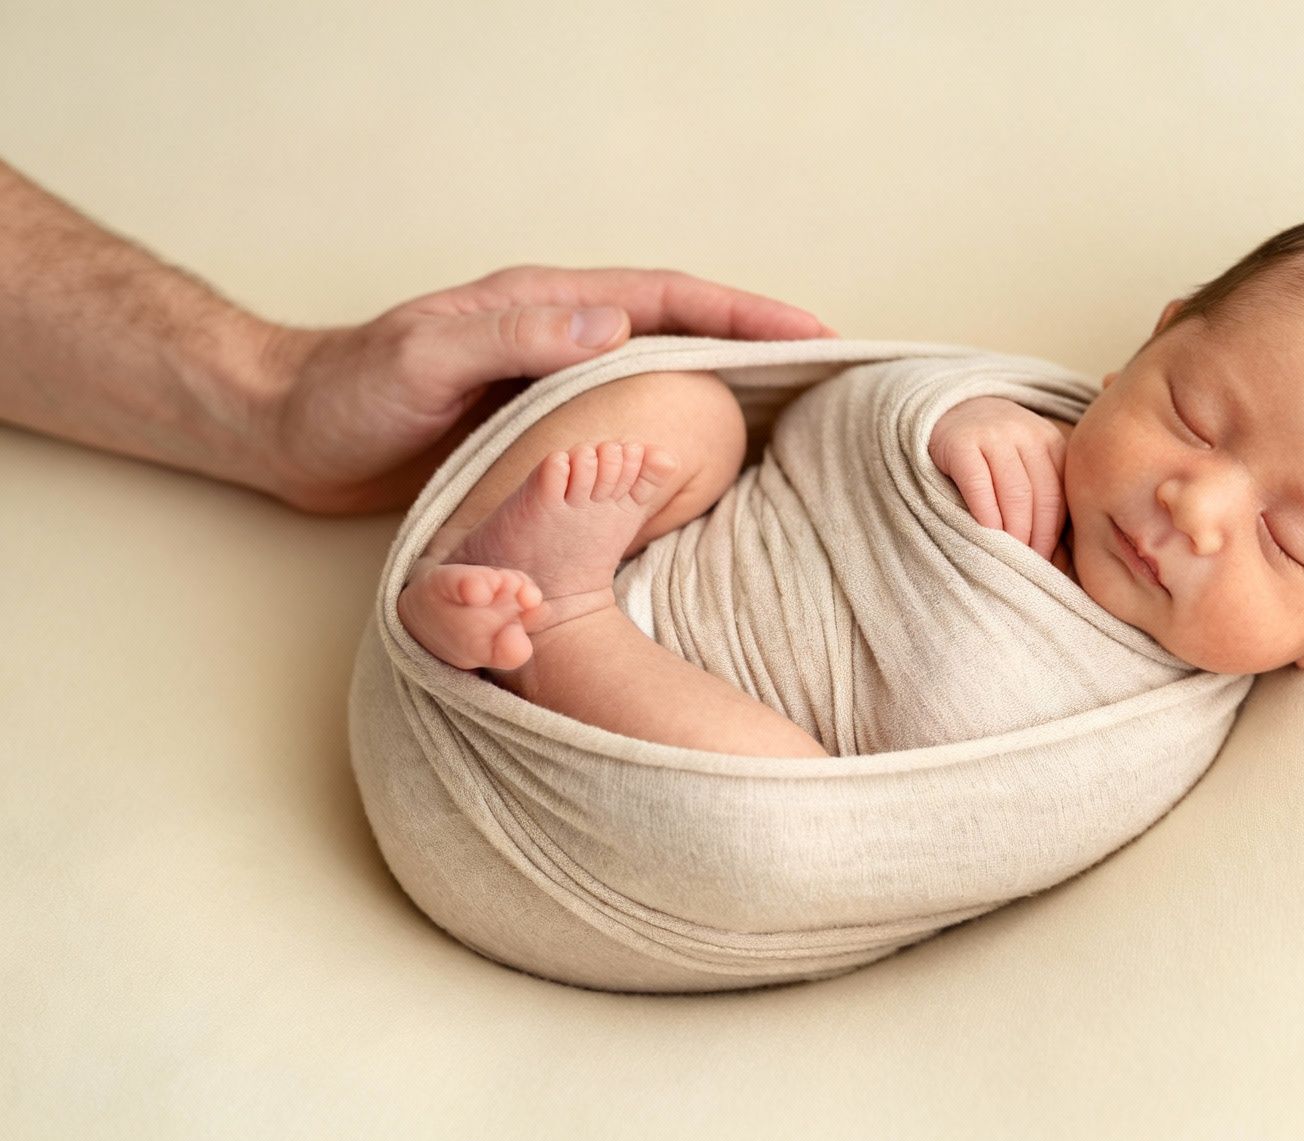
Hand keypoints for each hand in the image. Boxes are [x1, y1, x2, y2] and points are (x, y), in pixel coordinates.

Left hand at [252, 265, 836, 514]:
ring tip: (792, 437)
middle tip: (828, 385)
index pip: (669, 299)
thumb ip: (516, 336)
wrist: (285, 436)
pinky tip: (703, 489)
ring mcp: (551, 393)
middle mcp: (560, 342)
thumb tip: (614, 326)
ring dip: (724, 405)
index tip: (812, 334)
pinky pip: (625, 440)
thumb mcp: (426, 356)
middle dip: (758, 354)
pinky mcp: (536, 443)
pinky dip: (674, 455)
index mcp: (548, 306)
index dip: (744, 314)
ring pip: (660, 389)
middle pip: (682, 338)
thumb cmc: (346, 393)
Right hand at [929, 396, 1068, 558]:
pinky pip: (979, 486)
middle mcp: (1027, 433)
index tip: (1046, 564)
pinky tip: (986, 536)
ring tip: (1009, 558)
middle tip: (1027, 568)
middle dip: (1036, 539)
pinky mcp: (961, 441)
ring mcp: (994, 434)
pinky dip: (986, 516)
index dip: (1053, 536)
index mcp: (1050, 442)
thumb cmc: (988, 452)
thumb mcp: (1022, 464)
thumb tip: (1058, 557)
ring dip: (1014, 534)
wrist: (946, 410)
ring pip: (1015, 494)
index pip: (1059, 498)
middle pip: (1040, 498)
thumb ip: (1040, 498)